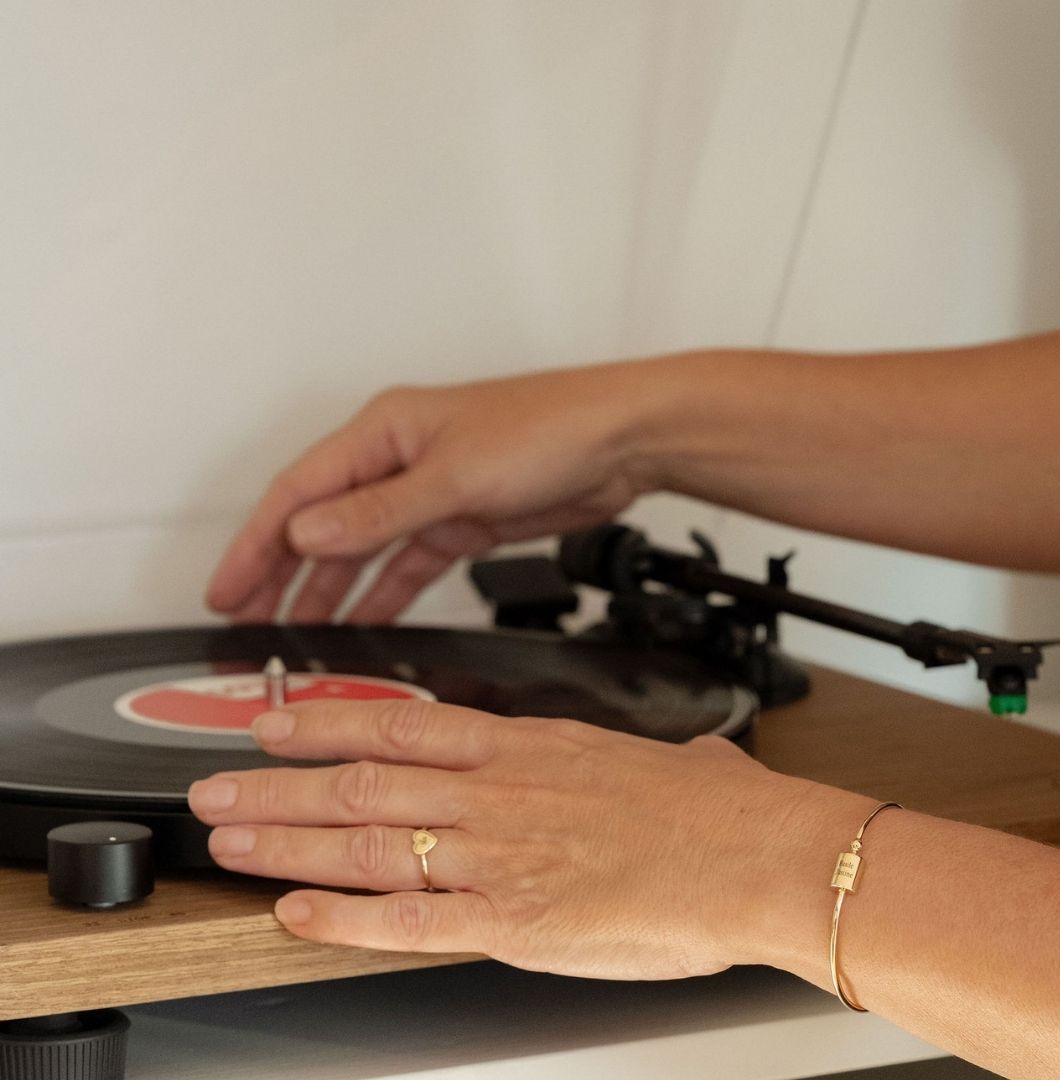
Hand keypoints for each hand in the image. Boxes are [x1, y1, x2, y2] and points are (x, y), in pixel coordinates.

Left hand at [187, 698, 812, 979]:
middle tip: (217, 786)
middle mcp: (498, 792)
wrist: (754, 854)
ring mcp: (498, 855)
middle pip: (361, 783)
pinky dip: (344, 919)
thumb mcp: (656, 756)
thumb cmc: (713, 810)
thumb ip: (629, 757)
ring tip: (230, 840)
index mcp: (527, 748)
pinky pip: (409, 921)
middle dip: (279, 785)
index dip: (326, 723)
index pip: (402, 725)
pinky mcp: (513, 922)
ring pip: (366, 843)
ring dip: (288, 841)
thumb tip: (669, 755)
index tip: (276, 721)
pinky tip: (296, 915)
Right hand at [205, 363, 664, 623]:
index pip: (300, 492)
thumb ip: (378, 512)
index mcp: (385, 432)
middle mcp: (401, 459)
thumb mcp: (453, 475)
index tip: (227, 587)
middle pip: (323, 521)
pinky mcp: (464, 520)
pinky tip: (364, 619)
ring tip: (295, 628)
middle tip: (244, 614)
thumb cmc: (548, 428)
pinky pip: (409, 563)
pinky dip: (385, 592)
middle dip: (281, 569)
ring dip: (330, 588)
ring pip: (364, 548)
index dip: (257, 542)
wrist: (621, 442)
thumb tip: (308, 536)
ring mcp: (432, 492)